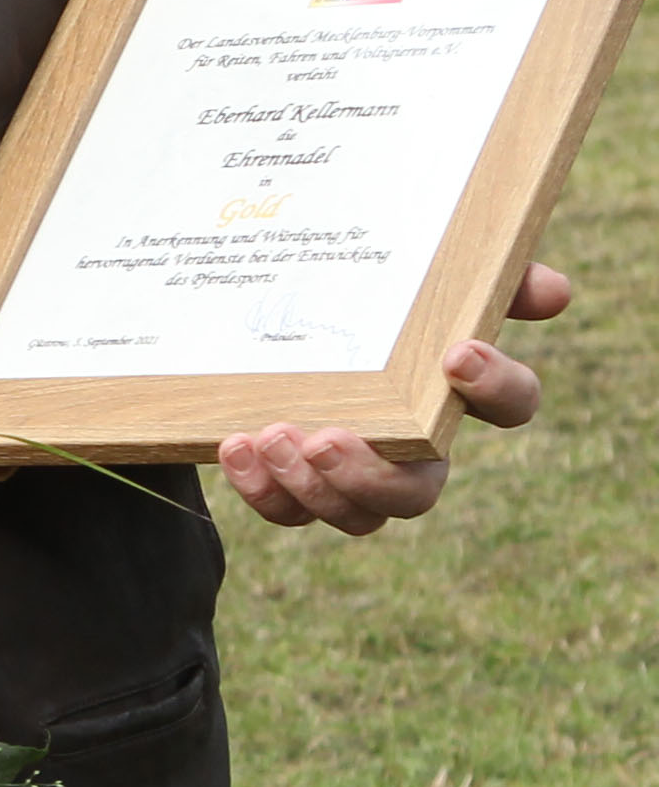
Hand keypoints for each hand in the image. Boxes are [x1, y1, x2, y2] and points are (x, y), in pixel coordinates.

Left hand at [220, 263, 567, 532]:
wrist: (271, 307)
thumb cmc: (371, 294)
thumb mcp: (419, 270)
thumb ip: (480, 273)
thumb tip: (551, 291)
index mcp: (454, 391)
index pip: (511, 403)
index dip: (498, 386)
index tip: (457, 354)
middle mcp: (413, 447)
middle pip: (417, 495)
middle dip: (371, 477)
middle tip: (325, 438)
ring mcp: (352, 472)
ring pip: (354, 516)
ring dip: (310, 488)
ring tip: (271, 436)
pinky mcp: (293, 481)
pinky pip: (288, 510)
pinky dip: (262, 490)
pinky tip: (236, 446)